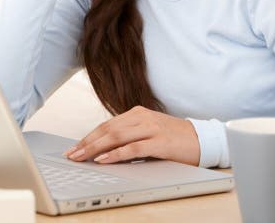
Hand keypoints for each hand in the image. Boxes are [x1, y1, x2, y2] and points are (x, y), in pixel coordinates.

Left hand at [62, 106, 199, 165]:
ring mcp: (150, 128)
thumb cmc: (174, 139)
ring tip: (82, 157)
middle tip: (72, 154)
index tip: (74, 148)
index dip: (88, 137)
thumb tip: (104, 149)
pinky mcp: (159, 142)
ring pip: (115, 136)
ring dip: (95, 148)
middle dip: (86, 143)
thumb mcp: (148, 133)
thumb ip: (129, 136)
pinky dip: (116, 154)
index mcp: (137, 113)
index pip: (106, 125)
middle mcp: (141, 117)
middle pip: (106, 129)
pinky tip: (104, 159)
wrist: (202, 139)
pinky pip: (132, 148)